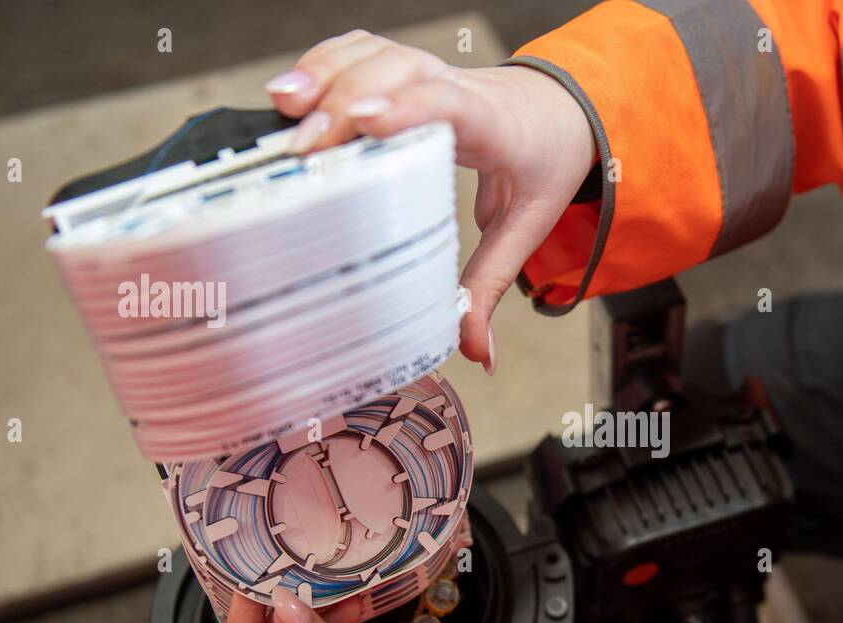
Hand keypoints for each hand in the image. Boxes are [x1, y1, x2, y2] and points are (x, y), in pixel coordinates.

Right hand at [265, 30, 598, 373]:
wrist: (557, 112)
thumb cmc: (540, 163)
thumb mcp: (526, 228)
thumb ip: (492, 288)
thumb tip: (477, 353)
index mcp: (497, 126)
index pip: (453, 105)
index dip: (410, 107)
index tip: (367, 122)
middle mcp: (462, 88)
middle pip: (402, 74)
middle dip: (348, 103)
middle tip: (307, 149)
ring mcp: (430, 71)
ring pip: (376, 54)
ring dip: (326, 77)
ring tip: (285, 110)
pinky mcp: (405, 67)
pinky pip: (359, 50)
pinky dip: (322, 64)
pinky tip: (290, 93)